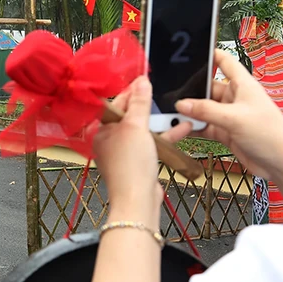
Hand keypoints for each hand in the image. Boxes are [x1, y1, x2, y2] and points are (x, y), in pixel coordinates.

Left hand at [93, 77, 185, 211]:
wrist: (138, 200)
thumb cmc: (129, 165)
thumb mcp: (136, 127)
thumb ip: (139, 104)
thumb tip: (141, 82)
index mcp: (101, 131)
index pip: (115, 104)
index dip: (130, 91)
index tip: (144, 81)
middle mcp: (110, 141)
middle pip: (130, 117)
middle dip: (147, 107)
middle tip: (160, 95)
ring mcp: (124, 153)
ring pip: (143, 131)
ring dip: (160, 122)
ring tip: (176, 112)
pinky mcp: (137, 164)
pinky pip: (151, 144)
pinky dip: (164, 137)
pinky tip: (181, 129)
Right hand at [175, 49, 282, 179]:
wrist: (281, 164)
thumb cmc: (270, 134)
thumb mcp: (234, 118)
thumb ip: (206, 111)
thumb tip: (181, 104)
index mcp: (243, 85)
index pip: (225, 62)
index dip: (211, 55)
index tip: (191, 53)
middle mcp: (236, 98)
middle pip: (208, 87)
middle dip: (191, 90)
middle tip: (171, 92)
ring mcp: (230, 115)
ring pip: (204, 108)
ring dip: (191, 111)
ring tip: (172, 113)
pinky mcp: (226, 132)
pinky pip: (205, 125)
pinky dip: (194, 126)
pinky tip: (182, 128)